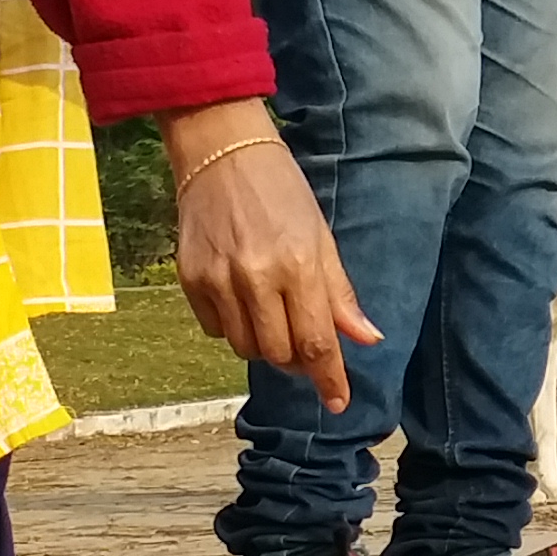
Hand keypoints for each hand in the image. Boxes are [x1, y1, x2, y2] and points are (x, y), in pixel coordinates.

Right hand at [164, 100, 375, 412]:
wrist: (222, 153)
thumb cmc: (281, 191)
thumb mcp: (321, 236)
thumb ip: (339, 293)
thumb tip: (366, 338)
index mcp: (298, 264)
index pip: (316, 341)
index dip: (329, 379)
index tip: (338, 402)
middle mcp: (256, 277)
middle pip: (279, 353)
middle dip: (296, 358)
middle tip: (303, 341)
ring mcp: (218, 280)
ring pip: (246, 348)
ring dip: (265, 344)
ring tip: (272, 312)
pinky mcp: (190, 279)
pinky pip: (215, 330)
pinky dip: (233, 326)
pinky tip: (241, 297)